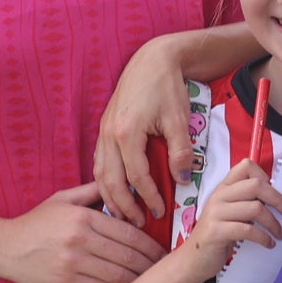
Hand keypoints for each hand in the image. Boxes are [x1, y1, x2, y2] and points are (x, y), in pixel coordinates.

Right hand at [0, 182, 165, 282]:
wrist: (4, 248)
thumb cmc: (36, 223)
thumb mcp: (63, 200)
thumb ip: (93, 192)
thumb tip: (123, 184)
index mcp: (84, 217)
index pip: (128, 231)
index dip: (150, 243)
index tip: (164, 251)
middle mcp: (80, 239)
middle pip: (128, 253)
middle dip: (151, 263)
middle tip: (166, 269)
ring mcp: (73, 261)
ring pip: (119, 273)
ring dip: (140, 279)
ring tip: (154, 281)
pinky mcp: (67, 280)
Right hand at [94, 40, 198, 225]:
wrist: (153, 59)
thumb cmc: (167, 87)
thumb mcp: (179, 119)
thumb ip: (180, 151)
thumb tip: (182, 180)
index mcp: (127, 133)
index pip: (136, 176)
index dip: (148, 197)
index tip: (160, 212)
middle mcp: (109, 134)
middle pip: (111, 180)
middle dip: (124, 205)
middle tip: (138, 223)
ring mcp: (103, 130)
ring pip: (100, 172)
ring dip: (110, 196)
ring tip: (123, 214)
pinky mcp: (104, 127)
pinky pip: (99, 161)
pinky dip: (105, 180)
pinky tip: (113, 191)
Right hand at [184, 160, 281, 273]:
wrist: (193, 260)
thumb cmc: (219, 236)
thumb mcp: (232, 214)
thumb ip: (247, 203)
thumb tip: (278, 200)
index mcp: (224, 188)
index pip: (246, 166)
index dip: (265, 177)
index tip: (276, 195)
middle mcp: (219, 196)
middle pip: (256, 185)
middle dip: (279, 200)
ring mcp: (216, 213)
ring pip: (255, 208)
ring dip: (274, 223)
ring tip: (280, 234)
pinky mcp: (216, 231)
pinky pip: (248, 230)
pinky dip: (263, 238)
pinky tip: (269, 244)